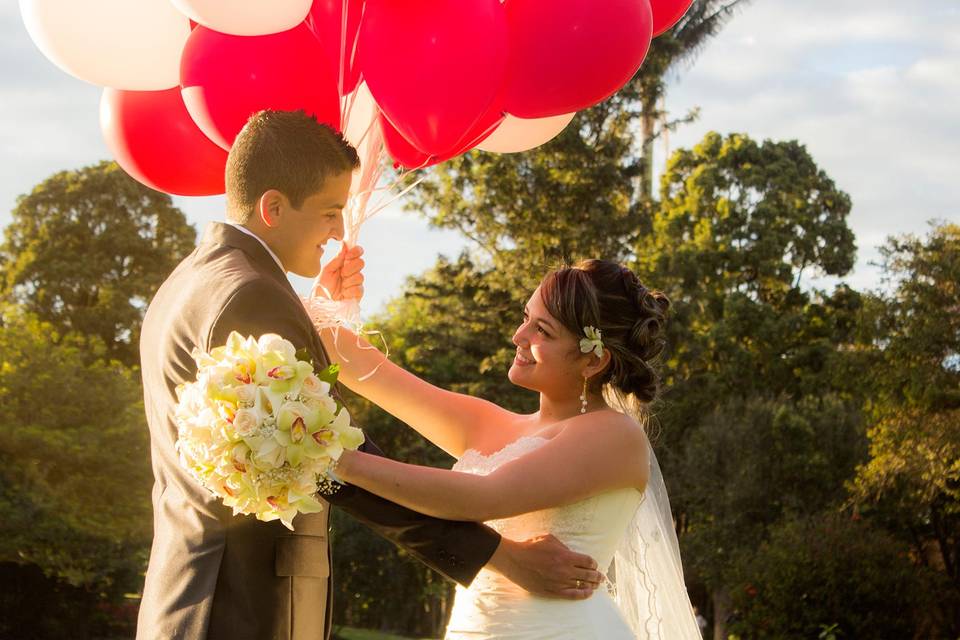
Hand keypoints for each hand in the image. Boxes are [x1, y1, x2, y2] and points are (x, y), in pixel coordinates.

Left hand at [315, 244, 363, 301]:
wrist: (320, 306)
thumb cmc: (321, 288)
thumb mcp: (326, 271)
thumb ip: (337, 259)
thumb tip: (344, 243)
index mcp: (345, 265)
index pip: (357, 253)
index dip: (356, 251)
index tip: (348, 256)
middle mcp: (352, 273)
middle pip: (361, 263)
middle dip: (350, 268)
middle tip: (342, 274)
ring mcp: (356, 284)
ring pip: (360, 276)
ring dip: (348, 281)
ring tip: (340, 287)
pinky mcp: (358, 296)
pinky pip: (359, 289)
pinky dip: (349, 291)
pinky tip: (343, 294)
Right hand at [486, 534, 601, 599]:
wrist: (515, 560)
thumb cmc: (531, 547)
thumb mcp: (549, 539)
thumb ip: (564, 545)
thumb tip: (572, 552)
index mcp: (565, 556)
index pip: (587, 561)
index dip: (594, 563)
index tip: (594, 565)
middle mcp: (565, 570)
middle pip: (587, 575)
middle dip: (597, 576)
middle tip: (601, 577)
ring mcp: (559, 582)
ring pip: (581, 585)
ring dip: (591, 585)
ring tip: (596, 585)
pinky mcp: (552, 591)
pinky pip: (571, 595)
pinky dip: (582, 594)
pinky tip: (588, 593)